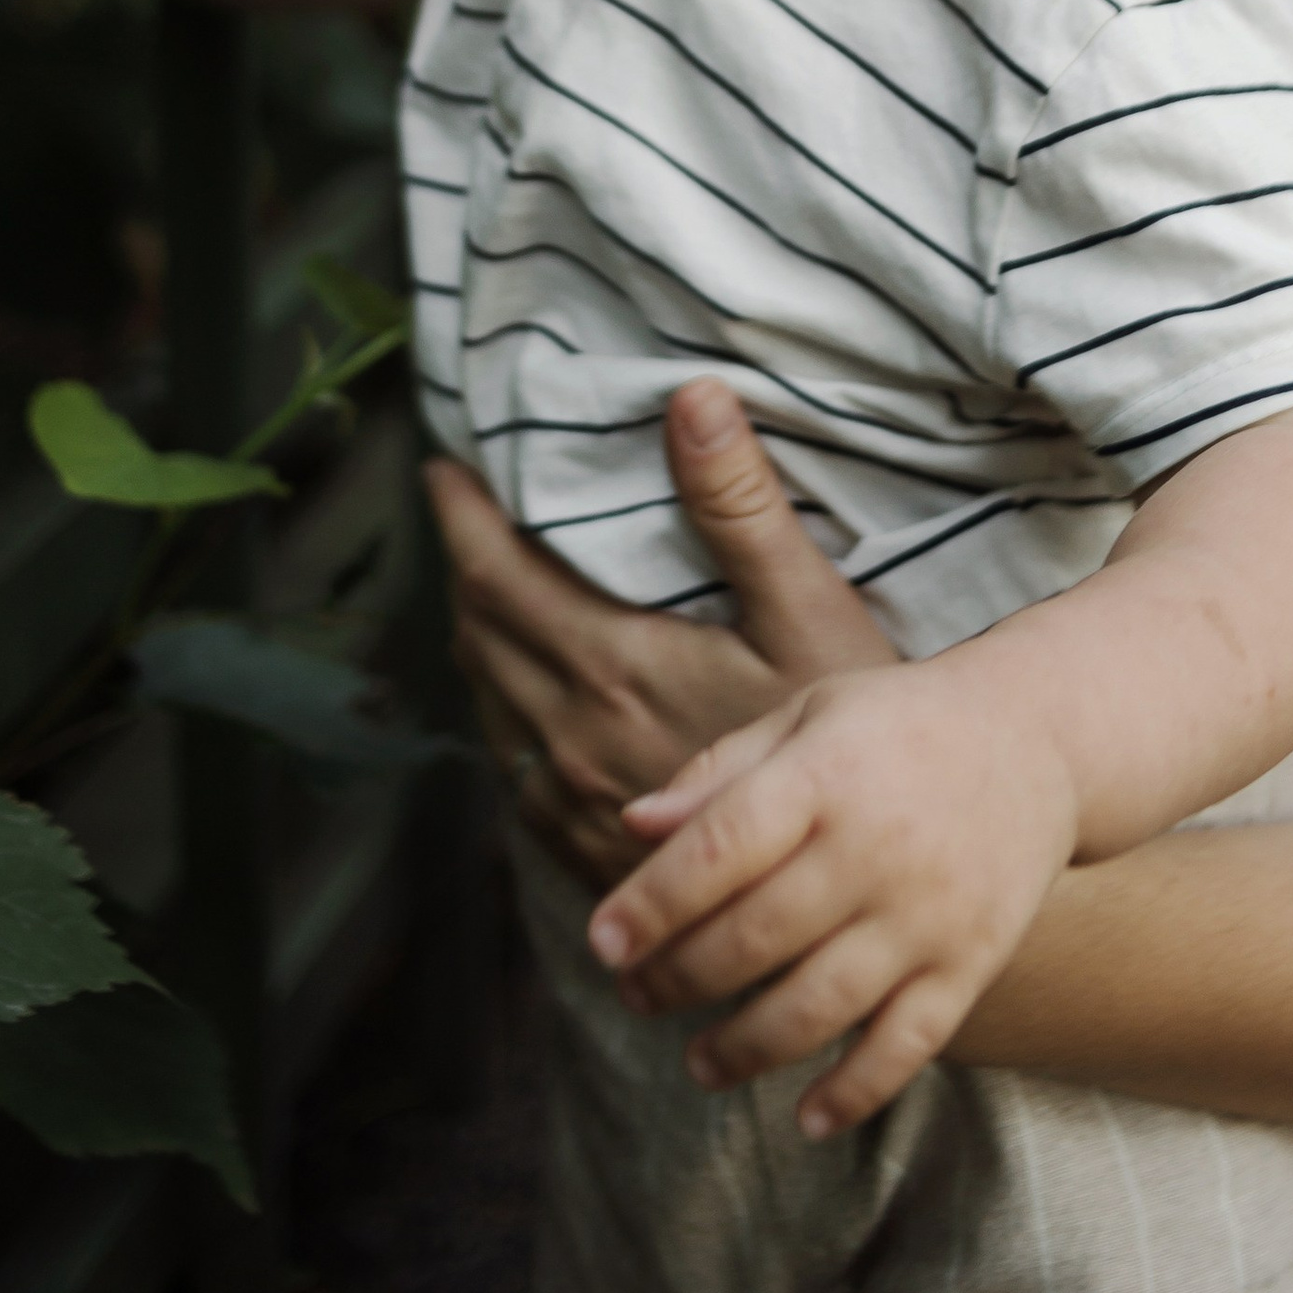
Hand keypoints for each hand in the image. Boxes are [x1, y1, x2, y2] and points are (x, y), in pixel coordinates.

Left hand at [429, 378, 895, 883]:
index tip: (443, 473)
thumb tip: (692, 398)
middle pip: (477, 635)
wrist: (850, 894)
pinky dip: (504, 709)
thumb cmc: (842, 745)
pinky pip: (510, 764)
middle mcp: (571, 734)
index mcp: (611, 664)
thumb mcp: (807, 612)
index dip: (459, 518)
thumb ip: (739, 505)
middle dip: (465, 568)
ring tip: (492, 592)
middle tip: (469, 518)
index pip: (492, 576)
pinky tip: (532, 695)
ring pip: (487, 701)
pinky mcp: (584, 847)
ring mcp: (571, 800)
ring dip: (479, 638)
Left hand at [589, 651, 1079, 1134]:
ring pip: (822, 1004)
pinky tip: (807, 1118)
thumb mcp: (807, 716)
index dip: (653, 902)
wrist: (1036, 738)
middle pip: (758, 936)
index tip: (600, 943)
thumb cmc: (894, 727)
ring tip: (697, 1062)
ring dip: (747, 1047)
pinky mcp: (972, 961)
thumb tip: (634, 827)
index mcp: (825, 775)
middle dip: (681, 978)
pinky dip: (856, 1091)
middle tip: (636, 996)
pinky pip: (909, 1044)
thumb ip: (721, 774)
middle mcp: (876, 847)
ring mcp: (928, 912)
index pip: (720, 847)